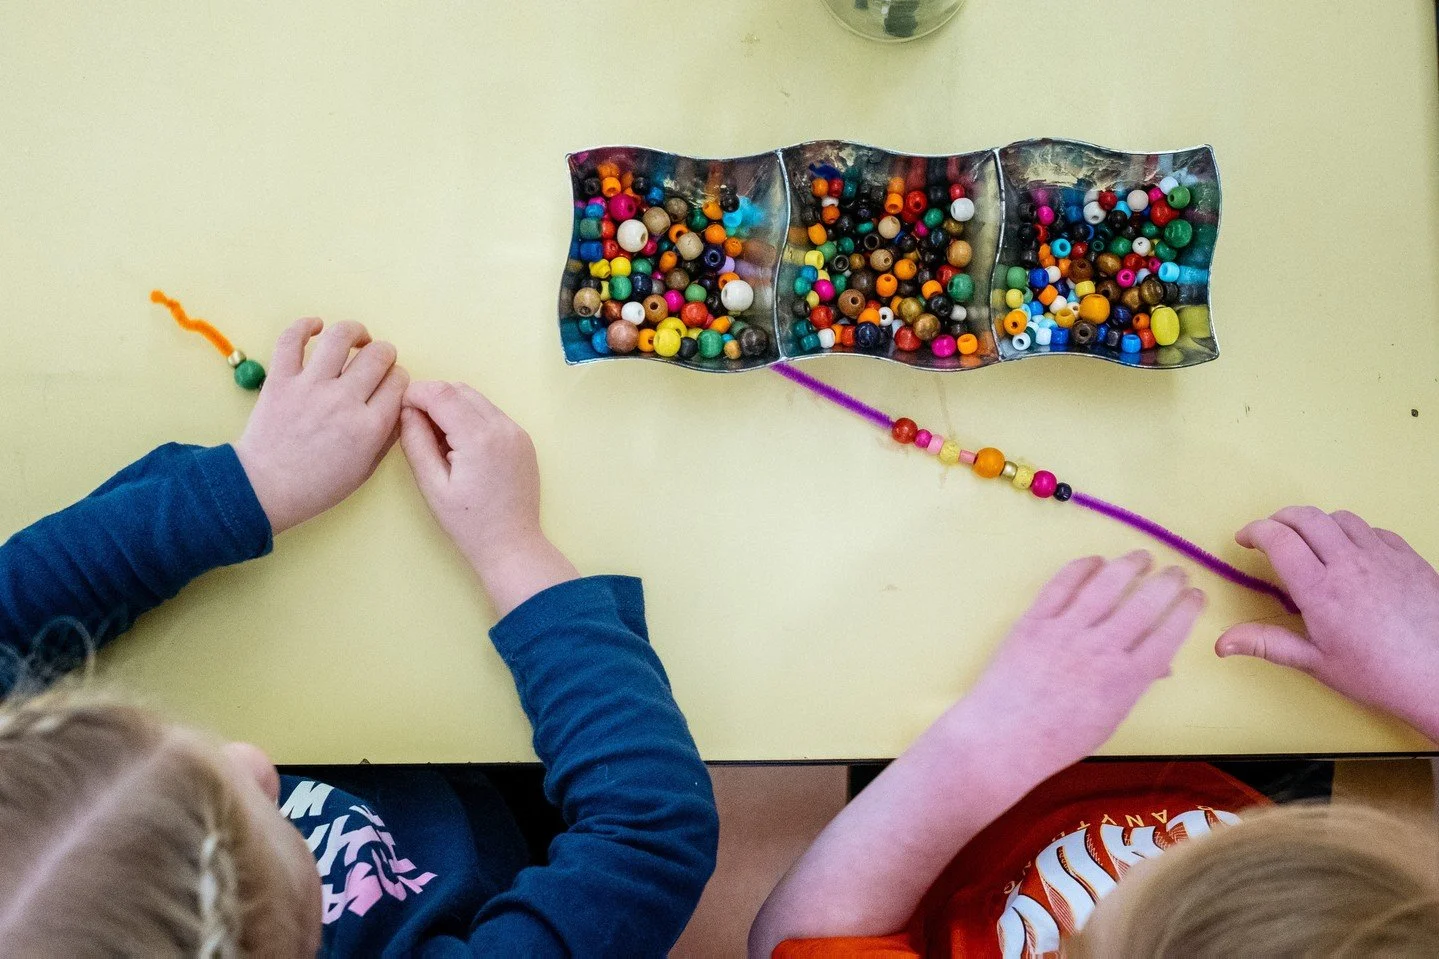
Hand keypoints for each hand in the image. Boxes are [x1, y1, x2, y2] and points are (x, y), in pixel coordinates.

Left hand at [233, 318, 406, 533]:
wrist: (265, 489)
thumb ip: (387, 435)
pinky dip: (305, 326)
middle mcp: (344, 400)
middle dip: (385, 354)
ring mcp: (311, 387)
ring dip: (355, 332)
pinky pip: (291, 339)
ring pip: (341, 337)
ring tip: (357, 339)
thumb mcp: (366, 468)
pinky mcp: (280, 379)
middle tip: (378, 361)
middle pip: (378, 355)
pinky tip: (316, 327)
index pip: (399, 382)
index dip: (400, 379)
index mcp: (370, 426)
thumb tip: (398, 405)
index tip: (392, 383)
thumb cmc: (317, 485)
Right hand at [400, 381, 575, 614]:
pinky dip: (470, 417)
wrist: (512, 544)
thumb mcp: (432, 485)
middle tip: (416, 427)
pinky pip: (491, 413)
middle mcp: (503, 427)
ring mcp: (517, 431)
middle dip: (432, 399)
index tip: (401, 410)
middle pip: (459, 389)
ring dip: (452, 406)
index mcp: (479, 438)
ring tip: (438, 439)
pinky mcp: (522, 439)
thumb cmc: (469, 523)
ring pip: (476, 398)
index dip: (415, 394)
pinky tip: (460, 444)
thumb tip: (407, 411)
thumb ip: (416, 442)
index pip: (441, 393)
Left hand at [967, 552, 1205, 768]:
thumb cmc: (1059, 737)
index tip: (1196, 595)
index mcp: (1126, 679)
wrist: (1003, 738)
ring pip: (1106, 584)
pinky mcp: (1034, 621)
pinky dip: (1082, 567)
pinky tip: (1096, 560)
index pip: (1170, 634)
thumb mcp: (1109, 718)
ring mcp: (1065, 632)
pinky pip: (1062, 584)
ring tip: (1142, 557)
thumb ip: (1135, 685)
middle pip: (1145, 603)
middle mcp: (1101, 650)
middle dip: (1168, 582)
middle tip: (1177, 572)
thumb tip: (1163, 664)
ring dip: (1129, 565)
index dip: (1187, 610)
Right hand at [1216, 506, 1438, 737]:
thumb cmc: (1379, 676)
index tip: (1244, 539)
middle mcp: (1349, 563)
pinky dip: (1355, 533)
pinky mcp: (1409, 558)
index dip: (1255, 531)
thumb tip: (1221, 643)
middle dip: (1281, 518)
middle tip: (1270, 533)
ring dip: (1318, 523)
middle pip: (1307, 517)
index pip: (1279, 539)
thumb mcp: (1317, 663)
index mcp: (1320, 589)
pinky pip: (1376, 530)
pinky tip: (1353, 553)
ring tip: (1310, 541)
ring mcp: (1383, 557)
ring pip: (1341, 518)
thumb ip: (1268, 644)